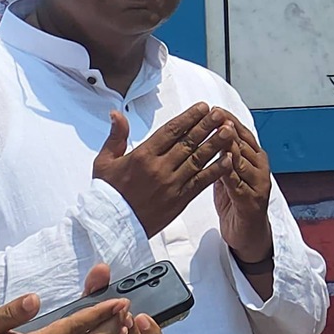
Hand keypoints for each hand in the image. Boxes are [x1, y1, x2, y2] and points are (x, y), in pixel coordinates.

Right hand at [93, 103, 234, 237]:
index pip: (171, 131)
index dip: (189, 117)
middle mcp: (159, 168)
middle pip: (189, 142)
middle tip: (220, 114)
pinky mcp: (179, 200)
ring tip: (229, 131)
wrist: (111, 226)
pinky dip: (216, 171)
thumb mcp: (104, 162)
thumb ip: (116, 136)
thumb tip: (116, 113)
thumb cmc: (108, 193)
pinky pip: (201, 182)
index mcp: (142, 155)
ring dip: (216, 144)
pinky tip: (228, 159)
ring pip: (198, 160)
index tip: (202, 107)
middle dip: (207, 126)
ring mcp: (171, 184)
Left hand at [213, 124, 274, 262]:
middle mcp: (260, 168)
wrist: (248, 235)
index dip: (228, 121)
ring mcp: (258, 185)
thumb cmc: (237, 202)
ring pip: (243, 161)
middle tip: (215, 116)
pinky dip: (231, 173)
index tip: (214, 109)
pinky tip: (222, 165)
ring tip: (220, 135)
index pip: (242, 134)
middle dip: (228, 129)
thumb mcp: (229, 173)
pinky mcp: (252, 202)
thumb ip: (223, 155)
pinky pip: (239, 184)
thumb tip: (209, 133)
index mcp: (254, 159)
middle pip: (244, 143)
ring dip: (231, 147)